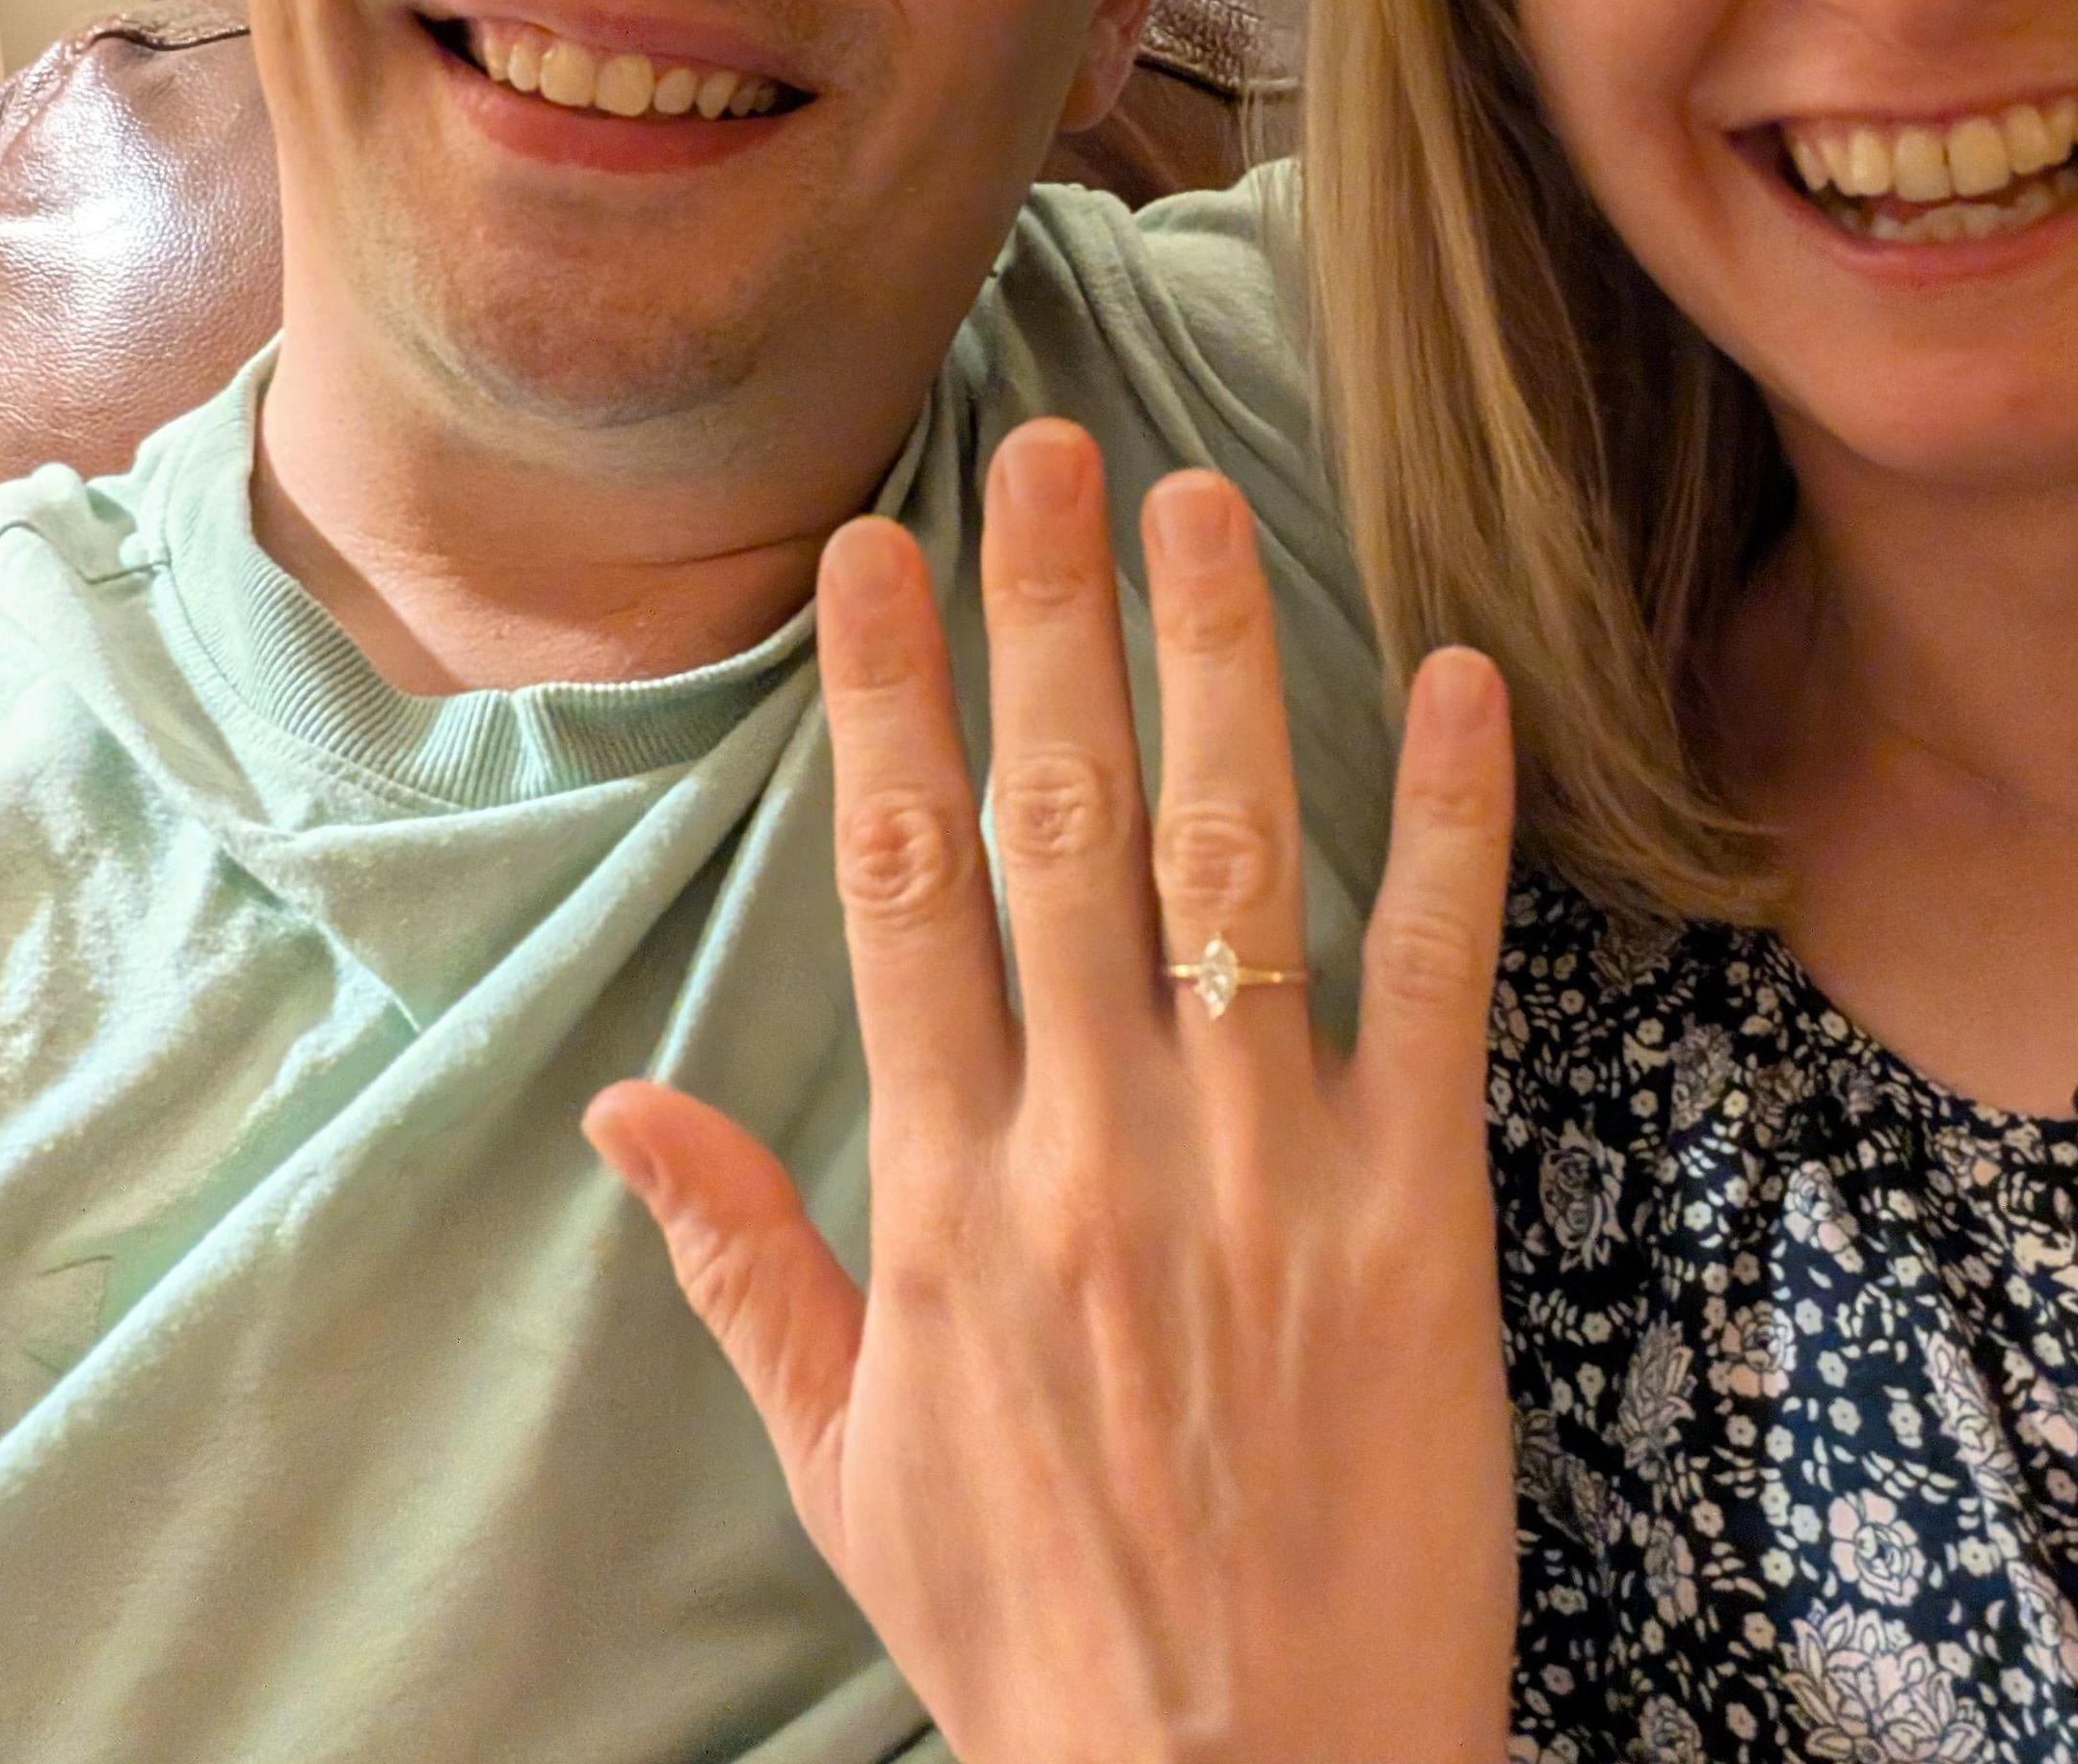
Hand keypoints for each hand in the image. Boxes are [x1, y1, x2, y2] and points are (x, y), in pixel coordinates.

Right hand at [585, 418, 1516, 1763]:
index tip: (877, 550)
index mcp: (950, 1194)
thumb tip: (624, 1111)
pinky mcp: (1413, 1212)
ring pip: (1227, 864)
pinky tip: (1453, 675)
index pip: (896, 889)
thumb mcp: (848, 1465)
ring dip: (1214, 665)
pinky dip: (1446, 820)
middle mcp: (1094, 1142)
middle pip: (1058, 827)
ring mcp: (1260, 1165)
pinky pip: (1434, 981)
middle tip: (1044, 448)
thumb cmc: (1036, 1629)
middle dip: (1042, 621)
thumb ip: (749, 1267)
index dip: (881, 701)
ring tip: (1199, 503)